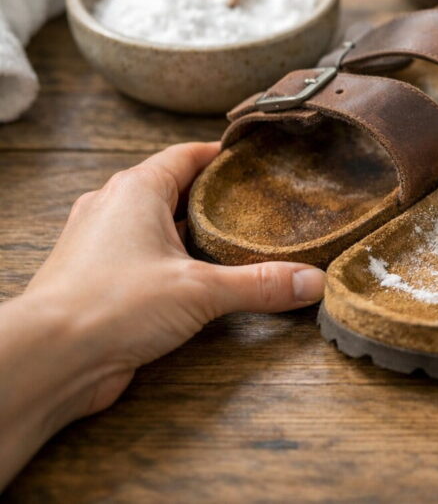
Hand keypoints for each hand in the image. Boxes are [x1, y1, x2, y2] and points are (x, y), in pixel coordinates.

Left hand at [0, 142, 324, 485]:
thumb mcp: (200, 289)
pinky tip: (198, 281)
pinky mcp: (97, 279)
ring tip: (236, 242)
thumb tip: (311, 280)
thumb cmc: (110, 305)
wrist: (50, 358)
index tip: (256, 160)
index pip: (187, 155)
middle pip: (173, 189)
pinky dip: (172, 262)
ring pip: (156, 225)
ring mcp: (100, 244)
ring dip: (192, 233)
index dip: (223, 155)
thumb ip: (260, 284)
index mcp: (136, 189)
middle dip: (214, 198)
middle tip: (257, 205)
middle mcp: (113, 208)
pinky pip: (142, 257)